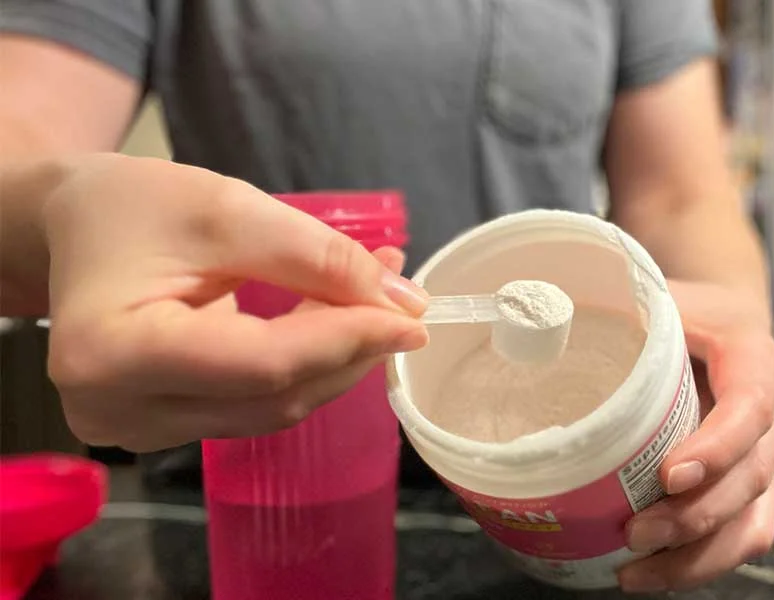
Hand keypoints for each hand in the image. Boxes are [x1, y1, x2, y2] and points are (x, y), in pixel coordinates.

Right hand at [43, 154, 428, 451]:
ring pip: (272, 409)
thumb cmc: (132, 206)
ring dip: (335, 360)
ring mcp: (137, 431)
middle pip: (273, 397)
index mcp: (113, 353)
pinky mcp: (161, 428)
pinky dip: (303, 367)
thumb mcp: (225, 208)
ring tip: (374, 303)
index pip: (263, 365)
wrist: (74, 230)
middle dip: (350, 350)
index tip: (411, 317)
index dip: (347, 341)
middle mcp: (118, 412)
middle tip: (401, 303)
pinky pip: (255, 407)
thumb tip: (403, 303)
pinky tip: (331, 325)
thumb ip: (316, 257)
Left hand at [618, 281, 773, 591]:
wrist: (732, 320)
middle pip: (751, 479)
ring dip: (697, 556)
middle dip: (695, 516)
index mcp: (754, 361)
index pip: (751, 409)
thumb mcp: (664, 293)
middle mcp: (772, 416)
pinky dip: (700, 564)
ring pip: (751, 522)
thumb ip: (624, 306)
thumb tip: (541, 320)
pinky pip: (741, 537)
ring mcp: (766, 457)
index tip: (668, 475)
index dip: (716, 448)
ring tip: (634, 573)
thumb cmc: (691, 309)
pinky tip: (650, 574)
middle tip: (635, 532)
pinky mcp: (751, 487)